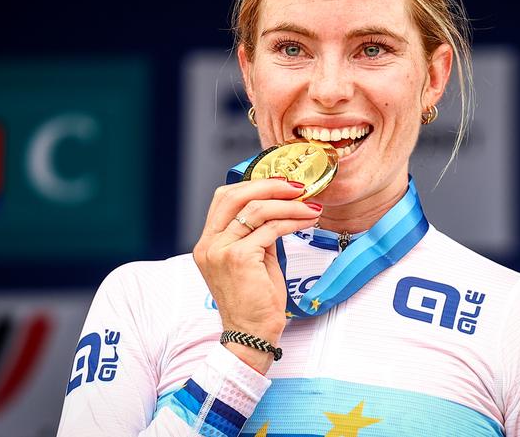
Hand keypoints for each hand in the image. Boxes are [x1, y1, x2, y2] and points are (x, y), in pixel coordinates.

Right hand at [192, 178, 321, 371]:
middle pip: (235, 195)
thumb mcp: (252, 260)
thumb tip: (279, 208)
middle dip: (270, 186)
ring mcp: (221, 251)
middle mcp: (209, 244)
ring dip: (288, 205)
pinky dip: (293, 221)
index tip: (281, 184)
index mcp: (208, 242)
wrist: (251, 335)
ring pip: (256, 210)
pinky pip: (270, 229)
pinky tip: (307, 221)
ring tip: (311, 207)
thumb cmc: (255, 302)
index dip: (253, 185)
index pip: (224, 198)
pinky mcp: (239, 258)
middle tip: (298, 188)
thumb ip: (257, 233)